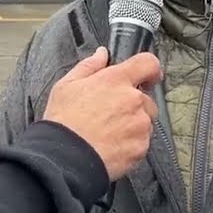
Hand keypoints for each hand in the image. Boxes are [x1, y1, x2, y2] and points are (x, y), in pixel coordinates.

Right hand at [42, 47, 161, 180]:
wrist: (64, 158)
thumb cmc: (63, 122)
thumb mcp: (67, 85)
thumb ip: (89, 66)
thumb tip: (102, 54)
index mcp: (116, 80)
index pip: (147, 63)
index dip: (149, 69)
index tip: (146, 76)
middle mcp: (133, 100)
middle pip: (146, 98)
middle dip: (133, 104)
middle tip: (111, 114)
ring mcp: (140, 125)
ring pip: (145, 121)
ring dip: (133, 124)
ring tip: (108, 133)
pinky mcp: (141, 147)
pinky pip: (142, 142)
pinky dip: (131, 143)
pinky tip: (111, 145)